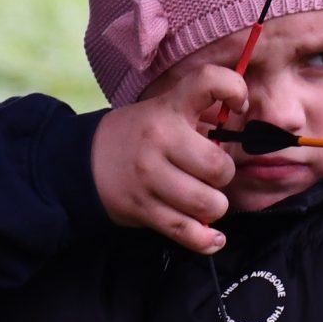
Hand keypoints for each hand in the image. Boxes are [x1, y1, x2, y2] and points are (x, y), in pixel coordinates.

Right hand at [92, 63, 244, 254]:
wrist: (82, 162)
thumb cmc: (136, 137)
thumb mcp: (161, 112)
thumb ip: (197, 117)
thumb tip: (240, 129)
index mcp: (168, 108)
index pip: (207, 81)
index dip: (233, 89)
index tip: (239, 105)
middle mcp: (159, 140)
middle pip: (218, 166)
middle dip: (223, 175)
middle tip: (211, 174)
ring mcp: (150, 177)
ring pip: (207, 203)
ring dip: (215, 207)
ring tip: (205, 200)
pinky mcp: (144, 209)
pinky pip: (187, 231)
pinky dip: (206, 239)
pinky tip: (213, 237)